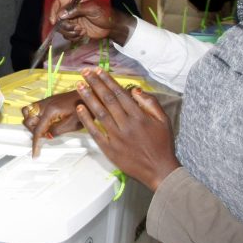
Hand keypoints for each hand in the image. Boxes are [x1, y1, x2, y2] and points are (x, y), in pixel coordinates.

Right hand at [21, 91, 83, 156]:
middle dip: (32, 130)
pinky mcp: (48, 101)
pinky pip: (34, 108)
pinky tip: (47, 123)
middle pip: (27, 118)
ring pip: (27, 111)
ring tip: (44, 129)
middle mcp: (46, 104)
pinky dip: (36, 117)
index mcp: (51, 110)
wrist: (89, 95)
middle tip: (44, 136)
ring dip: (32, 122)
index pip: (38, 130)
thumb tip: (47, 136)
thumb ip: (57, 130)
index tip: (35, 153)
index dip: (36, 143)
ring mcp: (46, 101)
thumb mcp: (73, 124)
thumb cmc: (84, 108)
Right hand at [48, 0, 134, 45]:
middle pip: (58, 18)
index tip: (54, 21)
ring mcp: (73, 21)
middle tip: (77, 28)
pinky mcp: (76, 30)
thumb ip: (77, 9)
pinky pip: (68, 35)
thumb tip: (61, 14)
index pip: (58, 3)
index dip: (54, 11)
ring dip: (71, 32)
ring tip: (82, 31)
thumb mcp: (93, 8)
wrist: (113, 27)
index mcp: (74, 1)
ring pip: (62, 28)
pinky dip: (74, 37)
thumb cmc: (106, 14)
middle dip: (66, 26)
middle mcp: (71, 10)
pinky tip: (83, 34)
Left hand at [75, 67, 179, 191]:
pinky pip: (95, 132)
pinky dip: (87, 120)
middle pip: (107, 100)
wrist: (160, 170)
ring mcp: (117, 137)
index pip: (120, 94)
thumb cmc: (162, 144)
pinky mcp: (110, 149)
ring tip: (79, 85)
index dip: (108, 81)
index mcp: (139, 116)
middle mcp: (127, 124)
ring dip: (88, 97)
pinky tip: (80, 109)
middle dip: (95, 84)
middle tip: (85, 72)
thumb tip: (135, 90)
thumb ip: (150, 103)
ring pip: (100, 113)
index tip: (99, 71)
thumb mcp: (164, 120)